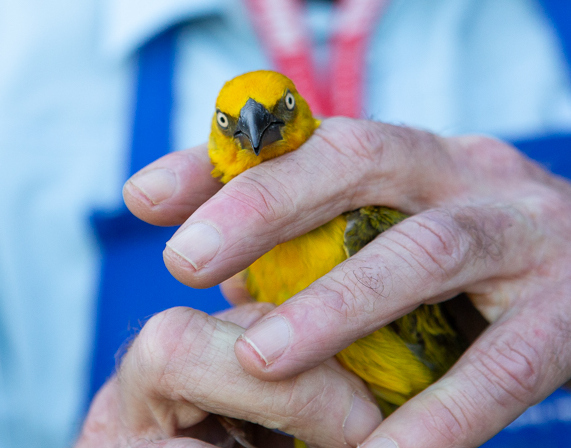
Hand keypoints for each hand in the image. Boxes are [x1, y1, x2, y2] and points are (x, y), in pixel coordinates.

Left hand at [124, 117, 570, 446]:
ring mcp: (522, 235)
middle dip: (268, 205)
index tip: (148, 196)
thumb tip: (219, 264)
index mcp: (410, 155)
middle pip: (360, 161)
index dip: (227, 162)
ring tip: (263, 358)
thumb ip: (311, 240)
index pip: (309, 135)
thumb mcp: (386, 228)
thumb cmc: (462, 260)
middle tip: (186, 258)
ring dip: (340, 303)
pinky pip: (499, 365)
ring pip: (426, 250)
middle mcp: (464, 174)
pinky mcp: (565, 314)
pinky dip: (437, 412)